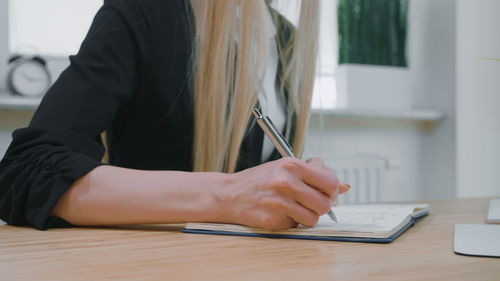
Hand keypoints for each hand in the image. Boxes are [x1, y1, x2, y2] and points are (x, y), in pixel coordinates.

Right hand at [218, 158, 345, 230]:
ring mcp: (279, 203)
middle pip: (325, 203)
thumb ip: (315, 173)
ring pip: (313, 218)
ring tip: (294, 207)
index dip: (333, 190)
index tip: (327, 192)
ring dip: (307, 216)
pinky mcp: (272, 220)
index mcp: (291, 165)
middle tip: (310, 202)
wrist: (230, 194)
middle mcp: (285, 182)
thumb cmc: (260, 180)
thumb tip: (344, 186)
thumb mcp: (286, 167)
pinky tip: (279, 212)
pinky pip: (295, 225)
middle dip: (322, 206)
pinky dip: (291, 221)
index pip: (330, 182)